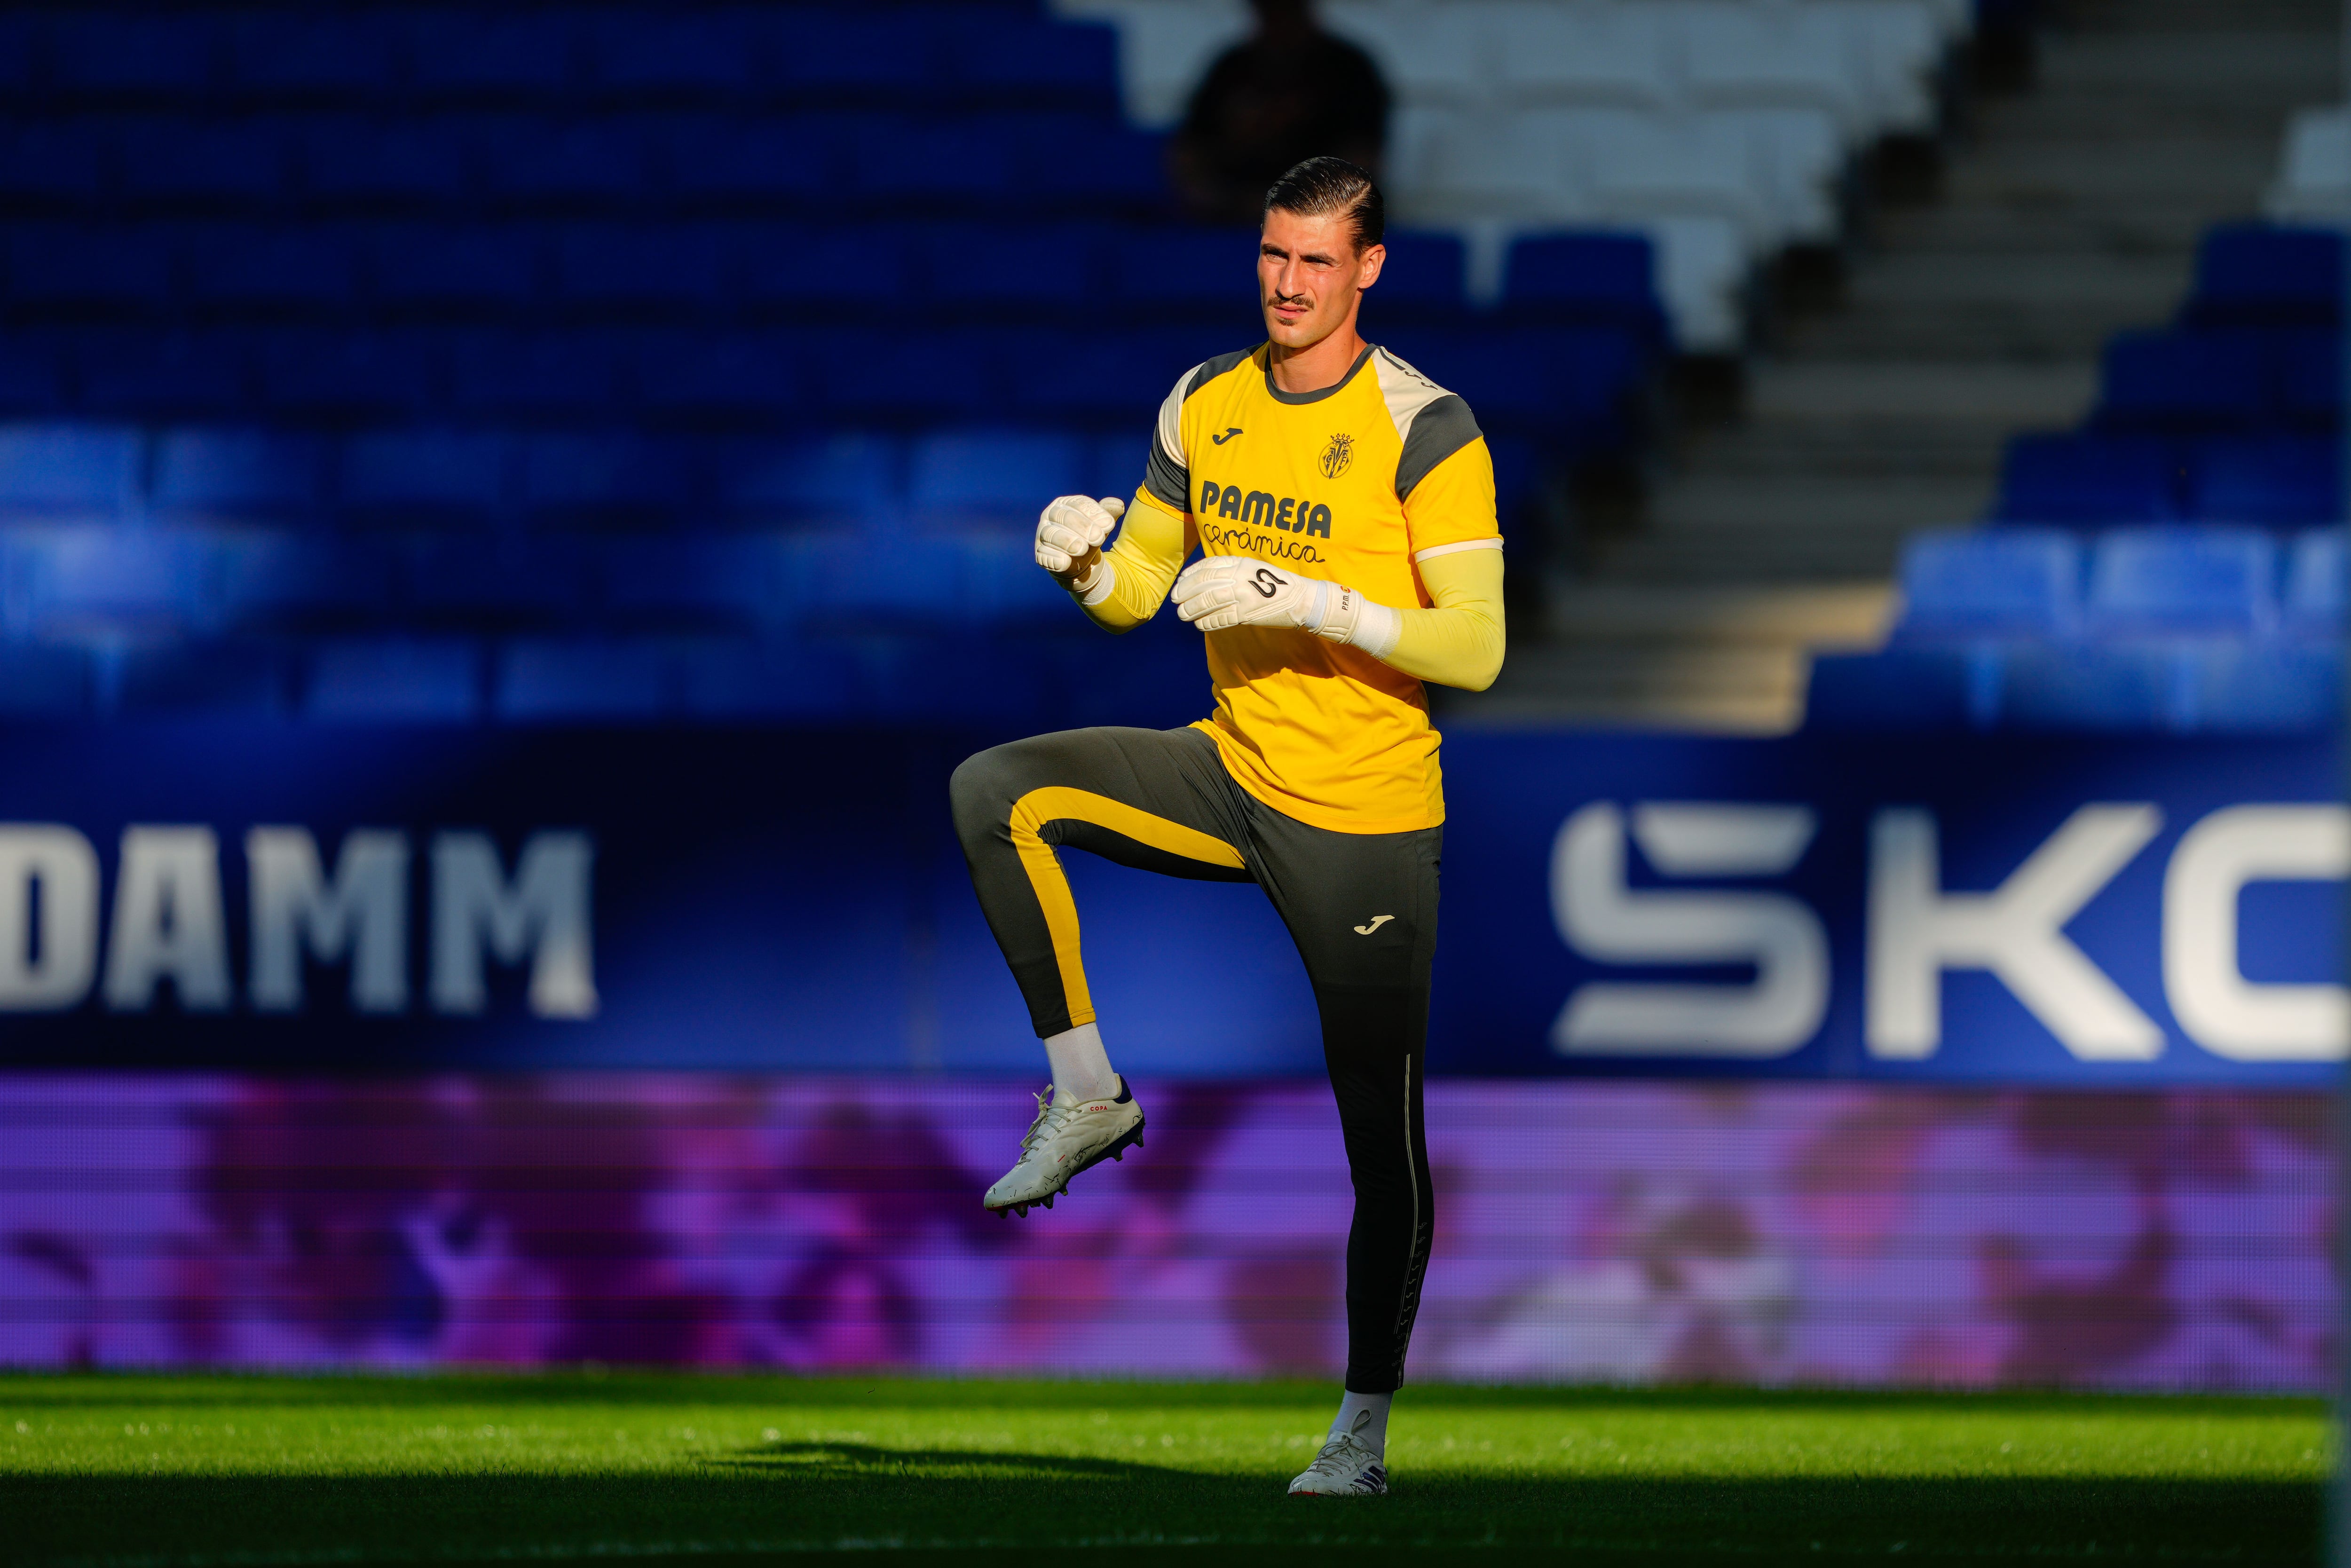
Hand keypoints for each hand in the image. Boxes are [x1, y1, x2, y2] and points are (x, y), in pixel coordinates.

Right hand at [1035, 495, 1123, 588]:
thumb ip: (1109, 514)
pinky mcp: (1039, 553)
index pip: (1079, 504)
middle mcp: (1051, 515)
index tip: (1109, 525)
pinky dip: (1054, 559)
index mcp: (1066, 503)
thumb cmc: (1089, 537)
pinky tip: (1064, 562)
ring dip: (1067, 541)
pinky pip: (1043, 554)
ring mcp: (1043, 534)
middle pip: (1064, 517)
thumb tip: (1118, 505)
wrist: (1079, 561)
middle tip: (1098, 538)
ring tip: (1082, 549)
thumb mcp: (1101, 525)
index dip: (1094, 513)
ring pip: (1051, 533)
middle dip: (1083, 527)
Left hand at [1171, 555, 1361, 640]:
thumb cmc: (1277, 585)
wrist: (1302, 599)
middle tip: (1175, 599)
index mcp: (1241, 563)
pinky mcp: (1247, 613)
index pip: (1208, 566)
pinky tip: (1200, 624)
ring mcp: (1243, 595)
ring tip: (1182, 614)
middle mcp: (1240, 576)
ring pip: (1208, 601)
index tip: (1180, 581)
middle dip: (1185, 592)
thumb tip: (1205, 580)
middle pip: (1204, 583)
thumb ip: (1232, 571)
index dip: (1190, 574)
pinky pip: (1220, 618)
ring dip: (1192, 609)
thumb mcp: (1254, 568)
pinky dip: (1207, 622)